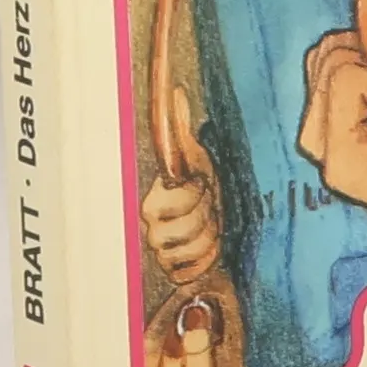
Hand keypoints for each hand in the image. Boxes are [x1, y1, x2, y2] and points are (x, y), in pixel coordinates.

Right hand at [142, 89, 222, 285]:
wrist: (215, 213)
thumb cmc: (203, 182)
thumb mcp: (197, 156)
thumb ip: (182, 128)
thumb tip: (177, 93)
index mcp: (151, 204)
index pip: (165, 210)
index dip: (191, 198)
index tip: (204, 185)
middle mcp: (151, 232)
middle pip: (179, 236)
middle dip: (204, 218)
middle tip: (213, 206)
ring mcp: (162, 255)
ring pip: (187, 255)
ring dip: (209, 238)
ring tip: (215, 224)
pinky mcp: (176, 273)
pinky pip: (189, 274)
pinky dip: (207, 259)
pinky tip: (214, 244)